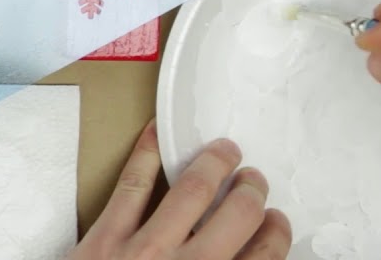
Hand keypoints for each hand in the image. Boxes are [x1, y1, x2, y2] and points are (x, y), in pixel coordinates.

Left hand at [67, 120, 290, 259]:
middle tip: (253, 180)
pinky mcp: (105, 237)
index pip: (264, 258)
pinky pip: (131, 185)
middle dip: (252, 192)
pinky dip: (146, 153)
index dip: (275, 234)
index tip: (276, 222)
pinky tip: (155, 133)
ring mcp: (145, 250)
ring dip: (214, 164)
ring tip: (224, 152)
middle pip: (236, 217)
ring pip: (191, 191)